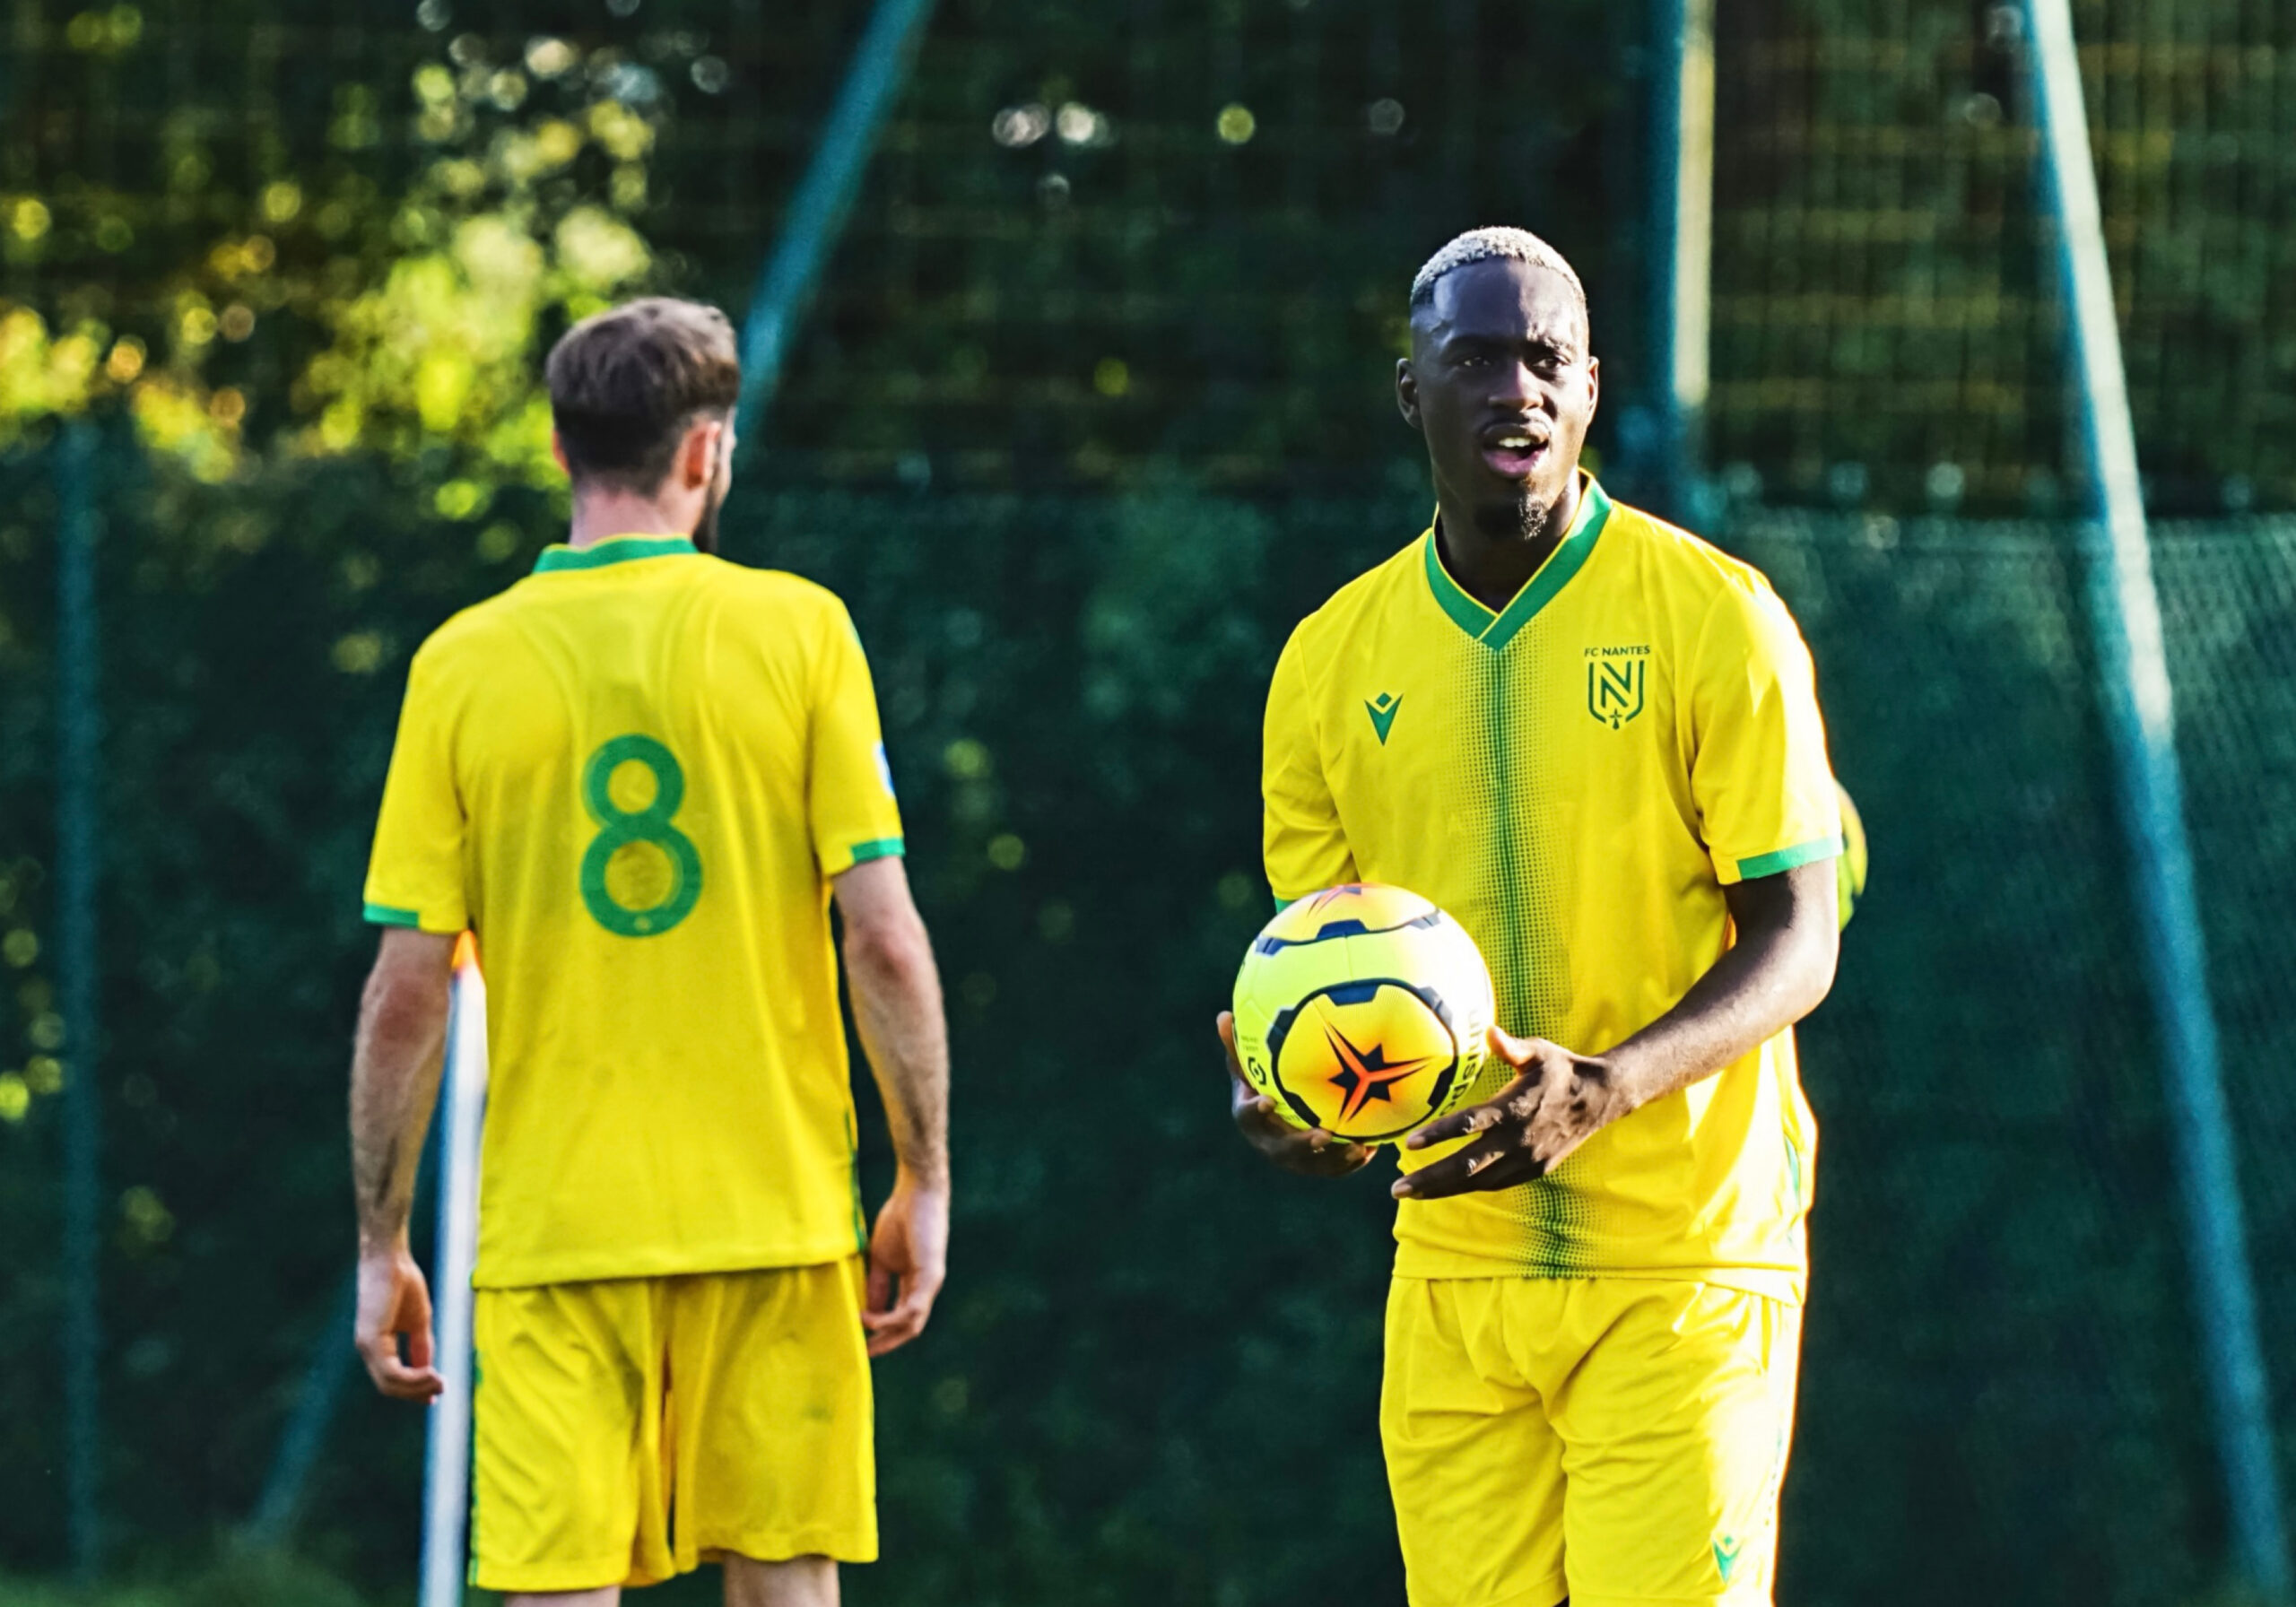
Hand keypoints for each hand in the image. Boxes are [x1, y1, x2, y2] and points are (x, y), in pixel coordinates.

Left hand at [355, 1237, 443, 1401]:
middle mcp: (367, 1349)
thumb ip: (420, 1346)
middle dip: (416, 1392)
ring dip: (416, 1388)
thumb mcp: (418, 1321)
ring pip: (389, 1384)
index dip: (413, 1390)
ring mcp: (366, 1346)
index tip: (436, 1394)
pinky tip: (431, 1372)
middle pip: (389, 1387)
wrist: (391, 1258)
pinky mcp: (370, 1340)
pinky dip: (412, 1378)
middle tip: (441, 1390)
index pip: (391, 1378)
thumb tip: (428, 1370)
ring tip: (439, 1382)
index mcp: (377, 1345)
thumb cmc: (404, 1283)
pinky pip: (390, 1372)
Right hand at [863, 1167, 948, 1357]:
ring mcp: (930, 1284)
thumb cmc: (899, 1219)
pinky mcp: (932, 1277)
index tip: (860, 1342)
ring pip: (912, 1324)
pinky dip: (890, 1318)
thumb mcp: (881, 1259)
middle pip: (909, 1328)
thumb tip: (866, 1312)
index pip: (900, 1317)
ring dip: (886, 1333)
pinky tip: (870, 1319)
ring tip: (862, 1333)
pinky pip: (912, 1309)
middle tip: (863, 1354)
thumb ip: (875, 1284)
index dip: (882, 1332)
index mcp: (913, 1283)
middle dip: (886, 1343)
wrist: (915, 1193)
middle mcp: (925, 1288)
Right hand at [1219, 1011, 1372, 1177]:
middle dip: (1303, 1146)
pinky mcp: (1314, 1165)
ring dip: (1335, 1159)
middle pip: (1283, 1150)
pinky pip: (1333, 1168)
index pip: (1248, 1116)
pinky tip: (1370, 1149)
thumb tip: (1223, 1015)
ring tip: (1356, 1147)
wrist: (1276, 1119)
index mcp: (1251, 1119)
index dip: (1255, 1111)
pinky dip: (1350, 1162)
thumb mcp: (1249, 1067)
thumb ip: (1238, 1046)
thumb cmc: (1260, 1086)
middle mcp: (1270, 1144)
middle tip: (1323, 1134)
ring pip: (1313, 1164)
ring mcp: (1293, 1159)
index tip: (1266, 1101)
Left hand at [1393, 1028, 1633, 1200]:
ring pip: (1478, 1181)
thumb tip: (1488, 1030)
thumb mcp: (1538, 1051)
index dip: (1439, 1135)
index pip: (1471, 1125)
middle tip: (1397, 1188)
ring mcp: (1527, 1159)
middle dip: (1430, 1179)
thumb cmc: (1561, 1069)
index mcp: (1515, 1108)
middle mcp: (1518, 1139)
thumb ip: (1511, 1047)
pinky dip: (1469, 1187)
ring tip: (1411, 1192)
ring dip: (1444, 1189)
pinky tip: (1445, 1188)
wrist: (1600, 1099)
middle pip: (1467, 1166)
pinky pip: (1495, 1183)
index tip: (1409, 1143)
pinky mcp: (1534, 1170)